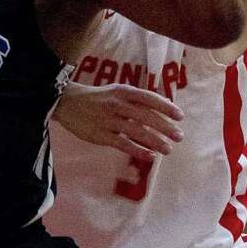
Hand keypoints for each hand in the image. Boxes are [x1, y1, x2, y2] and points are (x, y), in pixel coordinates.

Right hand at [58, 81, 183, 156]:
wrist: (66, 102)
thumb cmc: (97, 98)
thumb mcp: (116, 91)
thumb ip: (137, 99)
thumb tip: (164, 104)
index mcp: (123, 91)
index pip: (149, 98)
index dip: (165, 107)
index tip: (180, 116)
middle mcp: (117, 104)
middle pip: (145, 116)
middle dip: (164, 127)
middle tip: (179, 136)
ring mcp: (108, 120)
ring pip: (136, 132)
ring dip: (154, 141)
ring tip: (168, 149)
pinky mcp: (100, 135)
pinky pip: (122, 144)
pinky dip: (137, 150)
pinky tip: (150, 156)